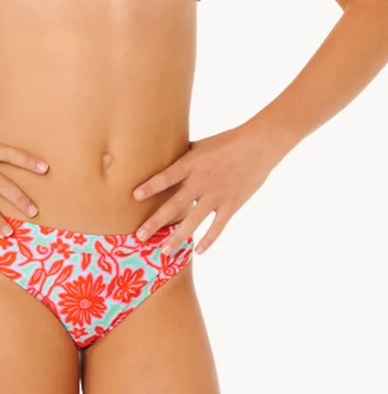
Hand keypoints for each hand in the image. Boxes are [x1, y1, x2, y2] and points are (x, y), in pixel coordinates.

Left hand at [132, 126, 278, 255]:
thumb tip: (162, 157)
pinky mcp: (231, 205)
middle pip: (175, 205)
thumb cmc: (228, 142)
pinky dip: (207, 240)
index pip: (167, 176)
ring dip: (177, 237)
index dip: (151, 186)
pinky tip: (197, 251)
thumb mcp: (201, 144)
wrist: (258, 147)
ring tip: (164, 251)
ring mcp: (217, 195)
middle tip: (139, 237)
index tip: (134, 196)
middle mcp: (201, 181)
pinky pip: (217, 227)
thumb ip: (183, 154)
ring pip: (193, 221)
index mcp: (192, 163)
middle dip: (155, 222)